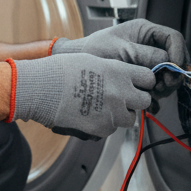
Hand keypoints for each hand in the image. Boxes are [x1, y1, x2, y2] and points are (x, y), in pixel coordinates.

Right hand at [12, 53, 153, 139]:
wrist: (41, 89)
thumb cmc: (61, 71)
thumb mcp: (93, 61)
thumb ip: (113, 71)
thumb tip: (123, 78)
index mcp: (120, 71)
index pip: (148, 78)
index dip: (142, 82)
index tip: (136, 84)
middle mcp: (121, 92)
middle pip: (145, 101)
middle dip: (134, 101)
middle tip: (121, 99)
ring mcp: (113, 112)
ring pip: (130, 118)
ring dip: (120, 115)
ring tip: (101, 108)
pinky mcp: (102, 128)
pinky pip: (111, 129)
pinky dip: (104, 125)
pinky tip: (89, 116)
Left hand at [52, 19, 188, 98]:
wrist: (78, 63)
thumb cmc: (93, 50)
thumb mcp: (121, 51)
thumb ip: (146, 56)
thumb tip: (168, 63)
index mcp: (145, 32)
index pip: (174, 39)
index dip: (178, 53)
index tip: (175, 68)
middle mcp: (149, 46)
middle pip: (173, 60)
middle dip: (170, 75)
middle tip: (161, 86)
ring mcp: (146, 63)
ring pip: (166, 76)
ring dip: (162, 88)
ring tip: (149, 93)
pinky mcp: (141, 78)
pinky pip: (155, 88)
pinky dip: (153, 97)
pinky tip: (146, 101)